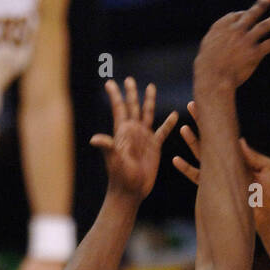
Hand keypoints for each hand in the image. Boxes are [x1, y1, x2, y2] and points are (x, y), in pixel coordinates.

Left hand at [89, 77, 177, 199]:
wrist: (131, 190)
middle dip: (131, 93)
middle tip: (129, 79)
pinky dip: (168, 124)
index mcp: (122, 132)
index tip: (110, 82)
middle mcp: (133, 132)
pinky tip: (175, 115)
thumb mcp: (114, 160)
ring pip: (148, 115)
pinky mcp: (154, 147)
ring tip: (151, 87)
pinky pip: (163, 132)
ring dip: (149, 101)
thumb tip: (94, 139)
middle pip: (133, 107)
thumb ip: (107, 147)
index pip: (119, 108)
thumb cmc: (120, 176)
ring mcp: (144, 138)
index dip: (115, 95)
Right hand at [172, 103, 269, 229]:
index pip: (226, 134)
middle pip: (211, 139)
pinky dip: (186, 169)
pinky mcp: (214, 188)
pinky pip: (197, 177)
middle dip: (201, 123)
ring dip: (192, 142)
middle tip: (191, 107)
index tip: (209, 105)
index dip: (217, 121)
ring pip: (202, 155)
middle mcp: (228, 162)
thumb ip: (254, 156)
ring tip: (183, 129)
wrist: (268, 216)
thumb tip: (239, 140)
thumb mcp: (268, 170)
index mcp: (240, 155)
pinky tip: (176, 160)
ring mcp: (220, 174)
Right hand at [194, 0, 269, 88]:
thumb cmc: (207, 66)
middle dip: (261, 5)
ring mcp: (246, 40)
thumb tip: (225, 39)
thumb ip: (218, 38)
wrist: (213, 77)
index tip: (245, 17)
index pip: (236, 16)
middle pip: (250, 14)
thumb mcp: (208, 46)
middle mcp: (235, 29)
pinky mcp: (254, 52)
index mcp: (222, 25)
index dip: (241, 16)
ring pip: (264, 26)